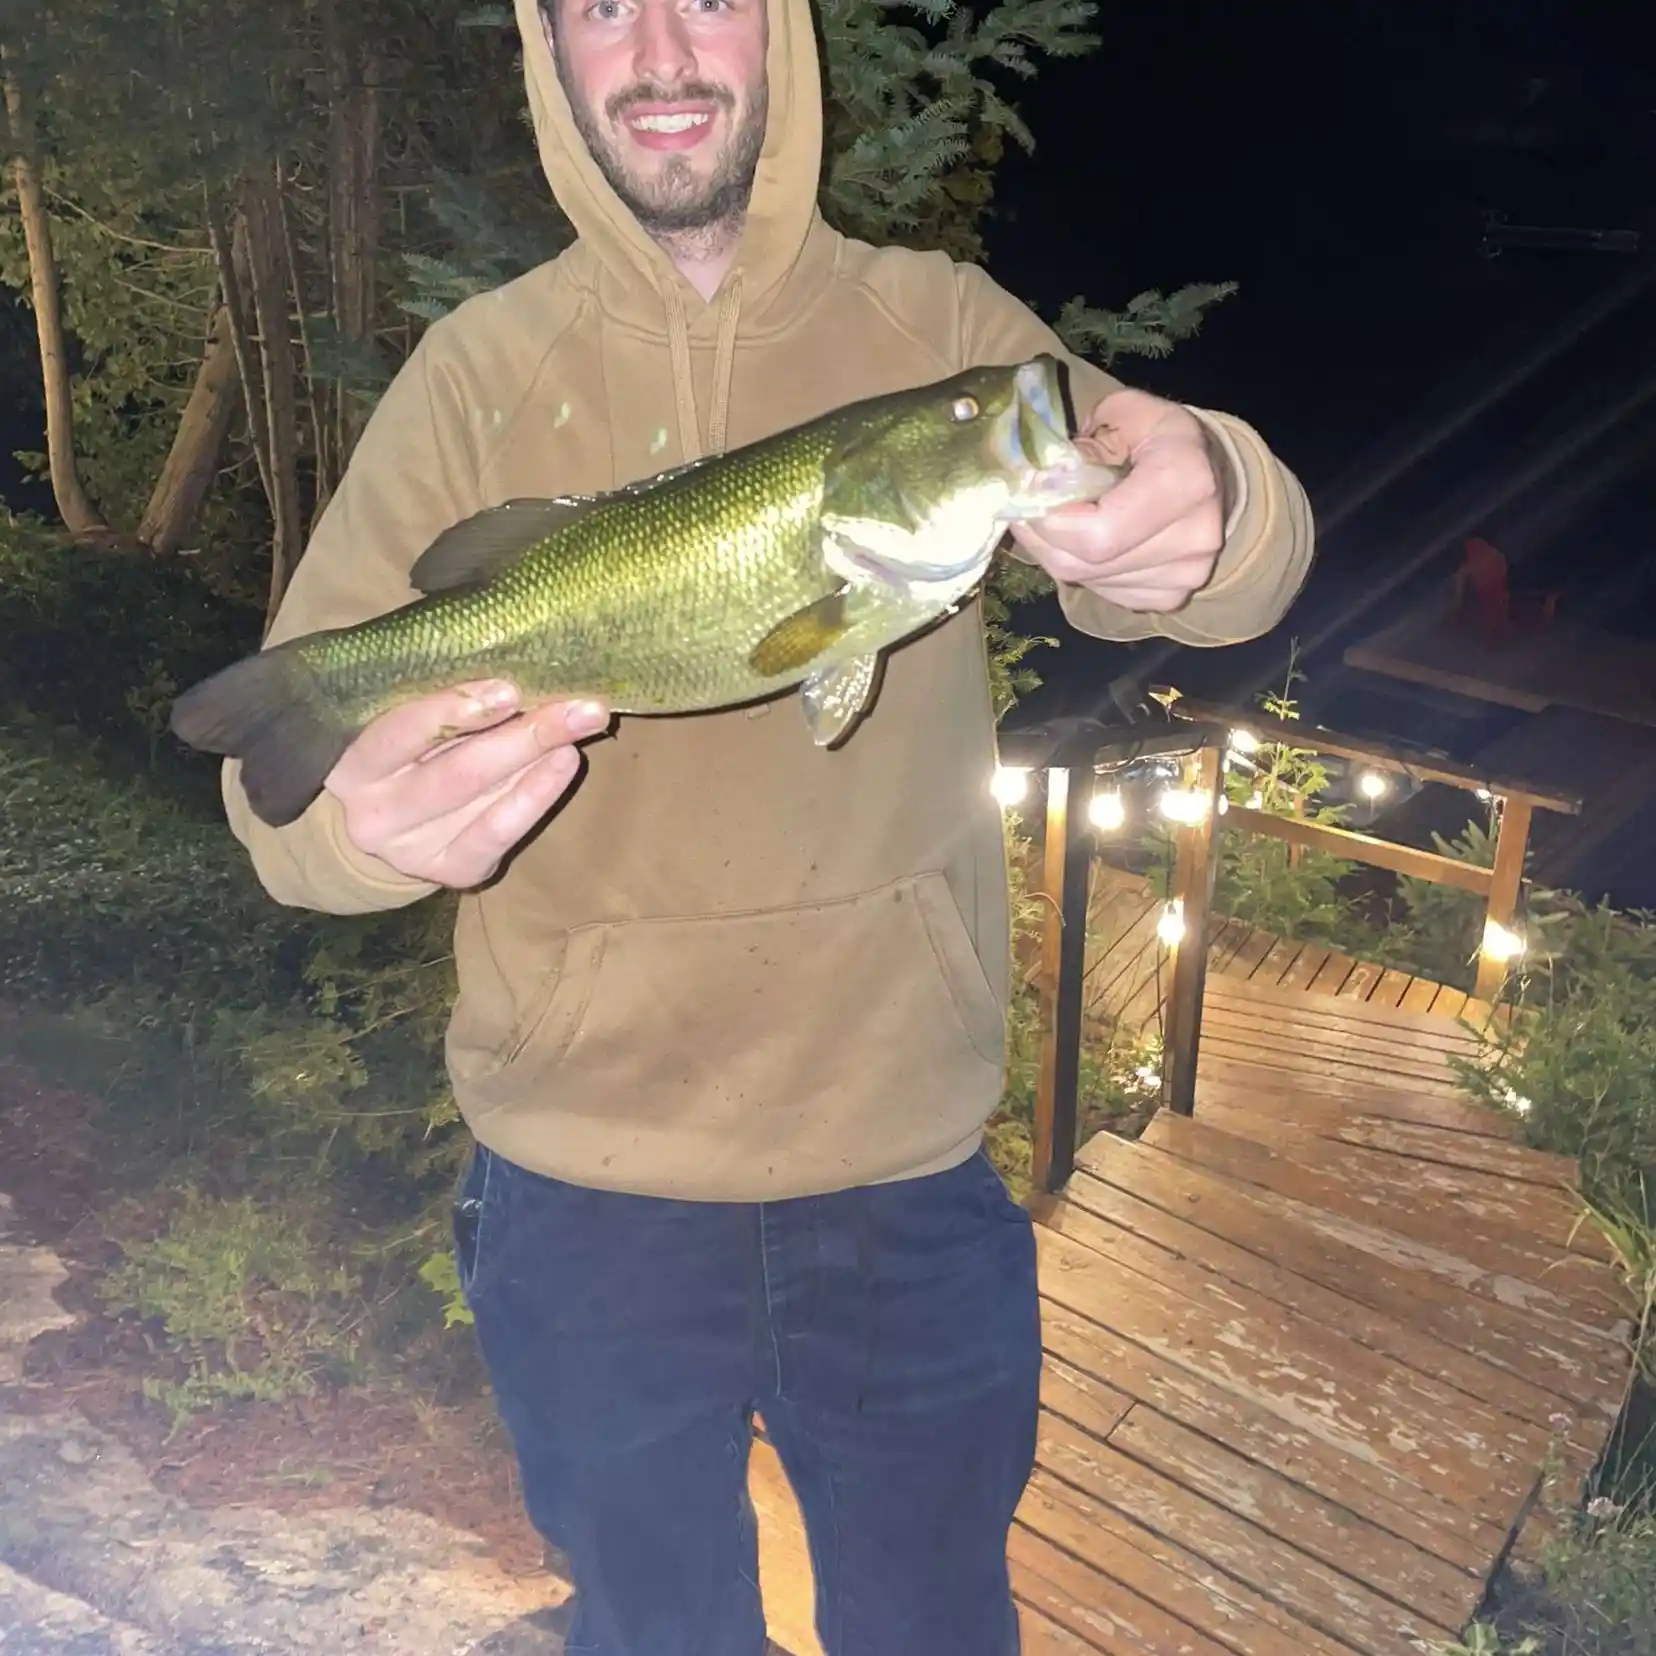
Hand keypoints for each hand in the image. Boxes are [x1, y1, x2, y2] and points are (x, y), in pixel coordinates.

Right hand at [324, 682, 609, 888]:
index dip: (453, 710)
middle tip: (578, 707)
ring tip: (583, 726)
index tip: (509, 690)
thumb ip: (445, 703)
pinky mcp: (450, 869)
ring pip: (481, 799)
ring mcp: (410, 850)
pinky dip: (537, 795)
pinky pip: (499, 832)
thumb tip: (519, 670)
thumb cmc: (410, 753)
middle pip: (455, 771)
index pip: (398, 733)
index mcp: (352, 762)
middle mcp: (374, 811)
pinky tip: (565, 763)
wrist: (395, 825)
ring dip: (539, 758)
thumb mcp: (408, 724)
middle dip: (523, 734)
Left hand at [1011, 387, 1224, 610]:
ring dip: (1058, 552)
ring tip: (1059, 519)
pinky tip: (1089, 541)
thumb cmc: (1160, 437)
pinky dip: (1083, 569)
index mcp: (1186, 480)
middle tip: (1025, 508)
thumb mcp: (1123, 414)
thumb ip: (1083, 446)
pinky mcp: (1172, 597)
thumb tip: (1043, 484)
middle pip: (1084, 562)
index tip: (1026, 494)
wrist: (1212, 472)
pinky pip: (1104, 593)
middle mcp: (1194, 536)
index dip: (1048, 520)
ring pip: (1087, 580)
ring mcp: (1186, 575)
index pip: (1097, 531)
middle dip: (1041, 537)